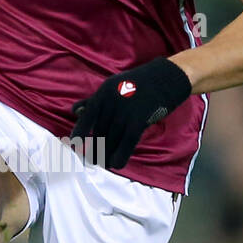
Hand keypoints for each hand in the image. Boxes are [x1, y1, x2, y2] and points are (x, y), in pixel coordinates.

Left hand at [71, 57, 191, 169]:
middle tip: (93, 159)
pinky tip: (116, 164)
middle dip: (96, 148)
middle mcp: (112, 102)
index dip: (80, 132)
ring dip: (106, 155)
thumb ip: (94, 100)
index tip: (75, 145)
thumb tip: (75, 111)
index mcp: (104, 92)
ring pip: (111, 140)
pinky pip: (126, 143)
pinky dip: (120, 156)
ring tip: (104, 163)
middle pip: (100, 132)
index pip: (87, 116)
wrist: (166, 78)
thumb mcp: (114, 86)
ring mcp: (126, 111)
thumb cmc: (138, 83)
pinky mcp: (139, 120)